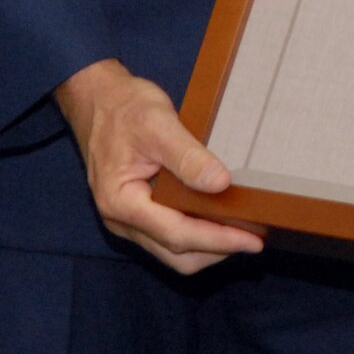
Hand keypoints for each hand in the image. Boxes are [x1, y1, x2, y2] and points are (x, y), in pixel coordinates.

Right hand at [54, 57, 264, 273]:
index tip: (252, 241)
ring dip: (208, 247)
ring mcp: (127, 219)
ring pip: (172, 250)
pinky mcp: (136, 212)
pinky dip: (195, 234)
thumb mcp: (158, 124)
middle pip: (176, 253)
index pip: (177, 234)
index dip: (217, 240)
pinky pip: (167, 235)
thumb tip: (220, 184)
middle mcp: (121, 220)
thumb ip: (187, 157)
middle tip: (256, 240)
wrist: (98, 100)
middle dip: (217, 250)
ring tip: (243, 232)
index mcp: (122, 202)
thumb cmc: (125, 108)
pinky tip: (218, 220)